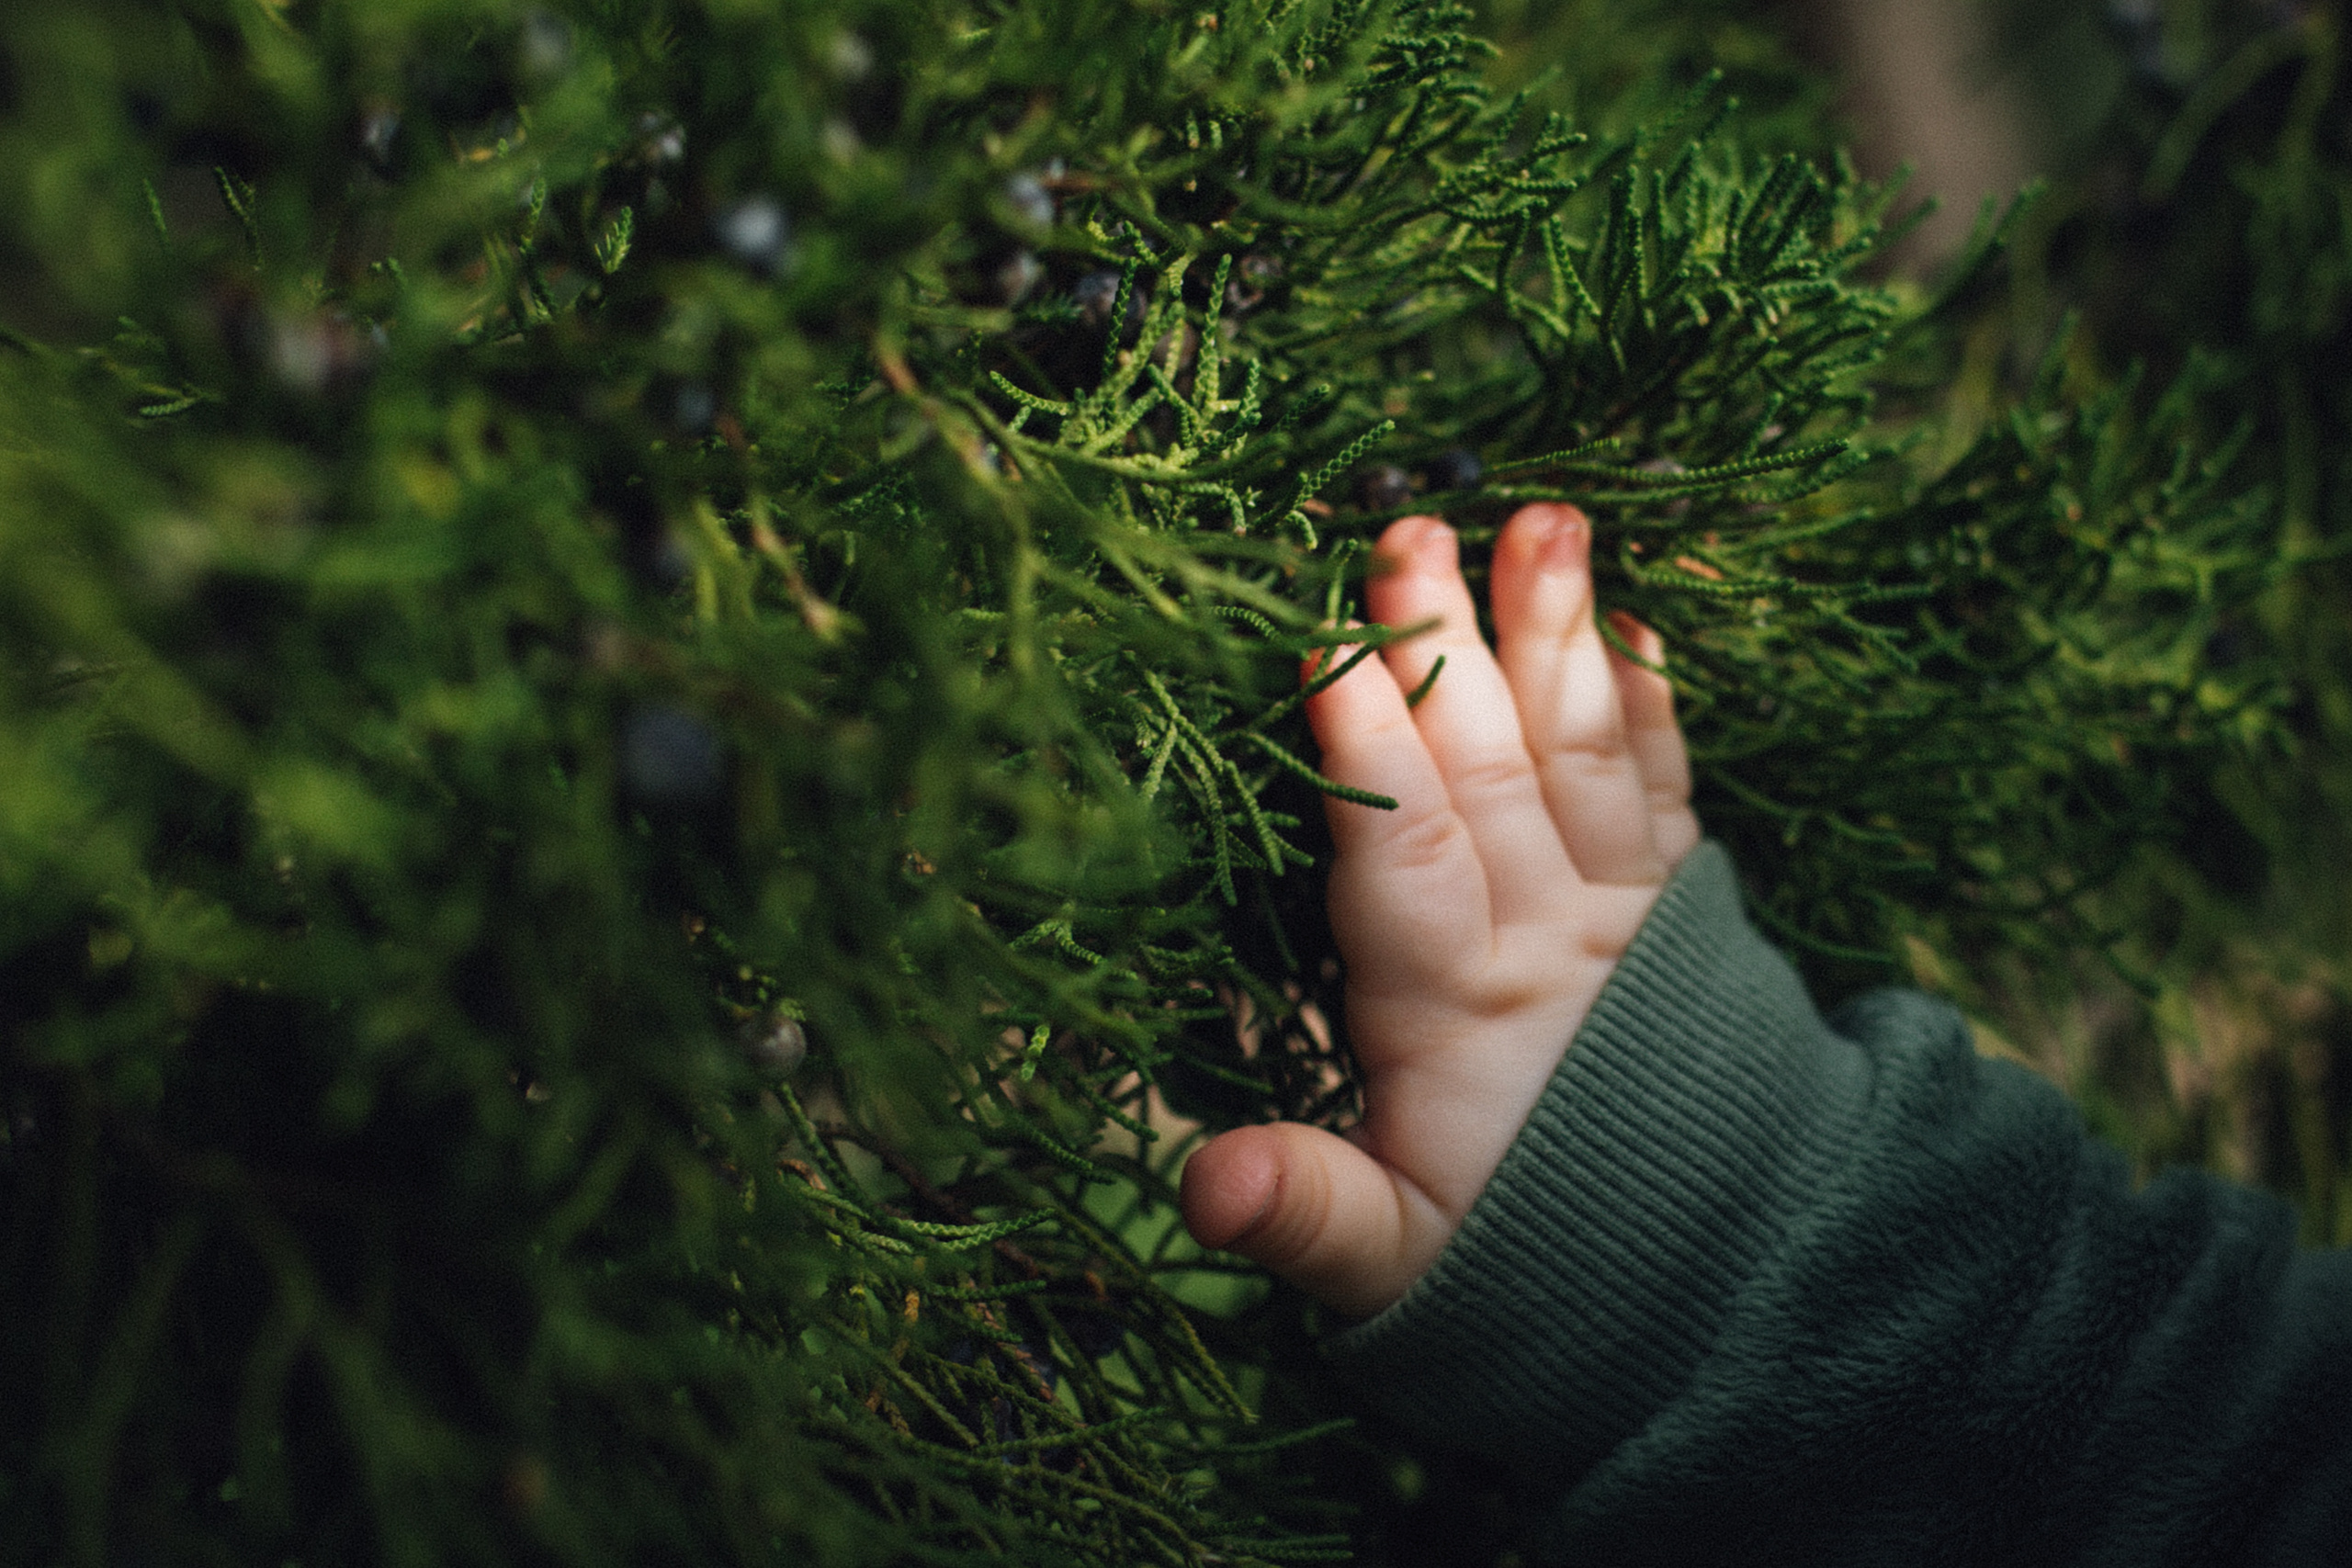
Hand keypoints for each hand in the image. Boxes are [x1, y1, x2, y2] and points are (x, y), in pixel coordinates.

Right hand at [1180, 504, 1700, 1317]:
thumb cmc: (1513, 1265)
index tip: (1323, 639)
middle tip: (1410, 530)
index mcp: (1455, 1010)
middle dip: (1446, 649)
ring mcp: (1625, 916)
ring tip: (1549, 522)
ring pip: (1589, 757)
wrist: (1710, 1294)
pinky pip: (1671, 790)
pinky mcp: (1678, 913)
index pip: (1401, 852)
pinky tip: (1641, 624)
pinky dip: (1655, 707)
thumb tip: (1204, 1184)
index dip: (1363, 748)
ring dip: (1561, 638)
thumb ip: (1303, 1215)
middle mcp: (1550, 940)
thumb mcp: (1391, 1271)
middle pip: (1493, 772)